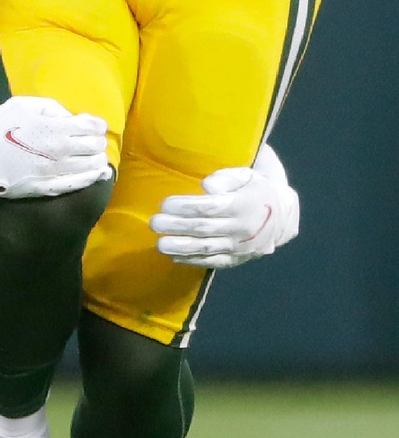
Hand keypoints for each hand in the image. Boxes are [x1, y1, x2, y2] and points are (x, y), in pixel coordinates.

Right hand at [0, 95, 110, 197]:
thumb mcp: (23, 105)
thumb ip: (52, 107)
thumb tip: (72, 118)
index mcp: (54, 128)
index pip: (93, 127)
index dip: (97, 125)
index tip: (93, 126)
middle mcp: (60, 150)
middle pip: (96, 146)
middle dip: (98, 141)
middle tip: (91, 141)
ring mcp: (56, 172)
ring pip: (93, 166)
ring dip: (97, 159)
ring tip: (93, 157)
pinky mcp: (50, 188)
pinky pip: (80, 184)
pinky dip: (92, 178)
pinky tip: (96, 174)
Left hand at [149, 144, 298, 267]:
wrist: (284, 215)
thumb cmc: (256, 189)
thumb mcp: (246, 175)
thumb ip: (226, 177)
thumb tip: (206, 186)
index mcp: (242, 206)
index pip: (209, 208)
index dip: (185, 207)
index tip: (164, 204)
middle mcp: (241, 229)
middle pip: (203, 229)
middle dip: (176, 227)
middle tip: (153, 223)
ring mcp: (240, 247)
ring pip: (207, 248)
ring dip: (181, 247)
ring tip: (159, 244)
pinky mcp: (238, 259)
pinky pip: (214, 262)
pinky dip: (194, 261)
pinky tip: (175, 257)